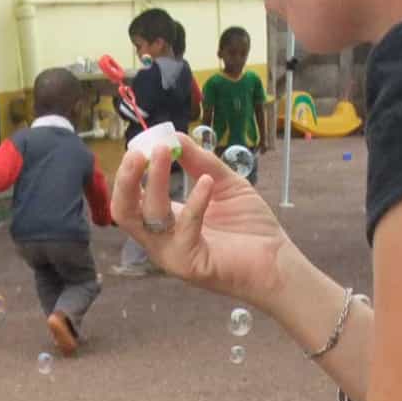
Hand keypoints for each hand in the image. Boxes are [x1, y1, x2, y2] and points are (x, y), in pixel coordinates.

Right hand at [112, 136, 295, 307]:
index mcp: (164, 221)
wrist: (278, 262)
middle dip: (126, 179)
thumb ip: (199, 162)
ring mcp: (172, 254)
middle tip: (138, 152)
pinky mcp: (189, 265)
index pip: (131, 196)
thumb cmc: (250, 227)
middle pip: (123, 211)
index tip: (146, 142)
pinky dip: (195, 202)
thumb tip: (175, 135)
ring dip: (154, 182)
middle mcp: (161, 239)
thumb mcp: (223, 184)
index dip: (132, 170)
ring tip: (166, 152)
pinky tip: (208, 183)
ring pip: (147, 218)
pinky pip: (184, 230)